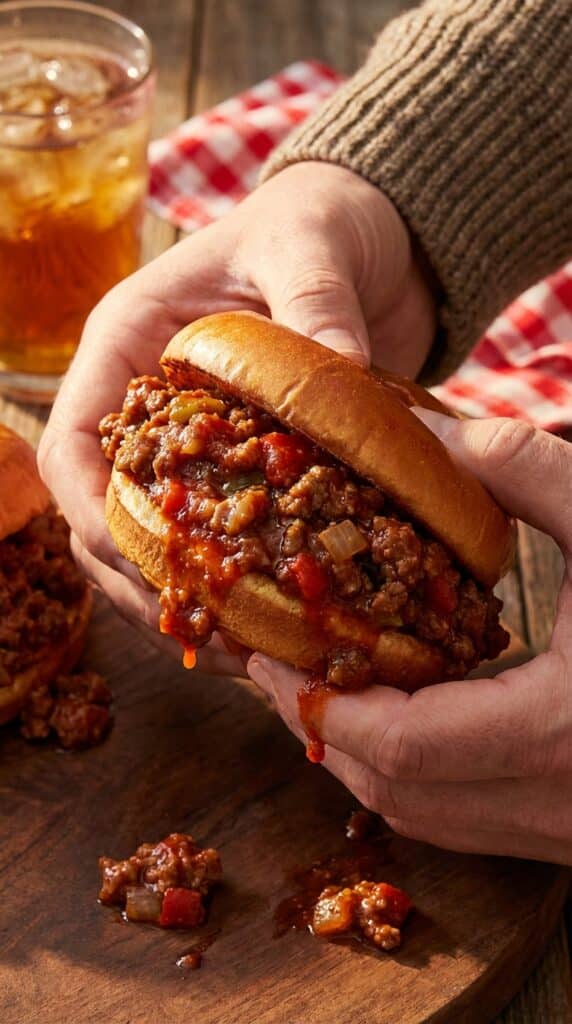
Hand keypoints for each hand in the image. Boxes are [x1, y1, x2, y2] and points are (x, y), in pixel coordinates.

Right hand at [39, 162, 435, 667]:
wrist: (377, 242)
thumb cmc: (319, 221)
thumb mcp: (308, 243)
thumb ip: (312, 299)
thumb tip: (336, 364)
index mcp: (126, 345)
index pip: (70, 446)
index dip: (90, 514)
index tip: (144, 567)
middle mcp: (148, 408)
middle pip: (105, 517)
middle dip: (145, 582)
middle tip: (208, 635)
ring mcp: (196, 447)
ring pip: (159, 546)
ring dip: (193, 604)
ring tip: (246, 654)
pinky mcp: (248, 473)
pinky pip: (224, 543)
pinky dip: (241, 591)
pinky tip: (279, 630)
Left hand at [248, 416, 571, 863]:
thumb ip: (526, 471)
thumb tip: (431, 435)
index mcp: (563, 732)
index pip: (404, 747)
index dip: (323, 706)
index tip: (270, 660)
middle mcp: (561, 803)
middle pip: (398, 792)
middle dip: (323, 733)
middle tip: (275, 671)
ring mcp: (571, 830)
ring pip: (430, 818)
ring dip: (362, 760)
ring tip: (321, 690)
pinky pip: (468, 821)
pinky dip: (416, 776)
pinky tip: (401, 718)